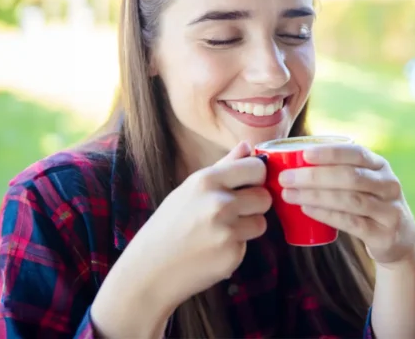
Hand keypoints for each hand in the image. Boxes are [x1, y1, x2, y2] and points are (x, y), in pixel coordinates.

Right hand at [92, 141, 270, 337]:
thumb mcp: (190, 187)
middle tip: (236, 210)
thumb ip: (224, 165)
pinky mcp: (232, 256)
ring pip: (261, 222)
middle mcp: (220, 203)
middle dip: (255, 204)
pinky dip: (235, 247)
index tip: (249, 184)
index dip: (257, 177)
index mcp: (208, 180)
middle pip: (264, 197)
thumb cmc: (169, 223)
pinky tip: (213, 249)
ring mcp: (228, 231)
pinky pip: (247, 245)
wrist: (149, 269)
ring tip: (222, 230)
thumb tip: (247, 145)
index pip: (257, 168)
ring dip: (248, 227)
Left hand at [278, 143, 414, 267]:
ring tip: (289, 194)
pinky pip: (351, 223)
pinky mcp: (384, 234)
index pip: (356, 153)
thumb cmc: (368, 203)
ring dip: (315, 196)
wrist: (400, 239)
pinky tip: (307, 210)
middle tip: (286, 178)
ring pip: (349, 199)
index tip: (304, 154)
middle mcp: (388, 184)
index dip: (330, 153)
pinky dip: (326, 215)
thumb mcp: (363, 181)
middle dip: (314, 176)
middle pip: (349, 176)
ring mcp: (389, 210)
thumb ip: (337, 170)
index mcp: (379, 165)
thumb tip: (290, 160)